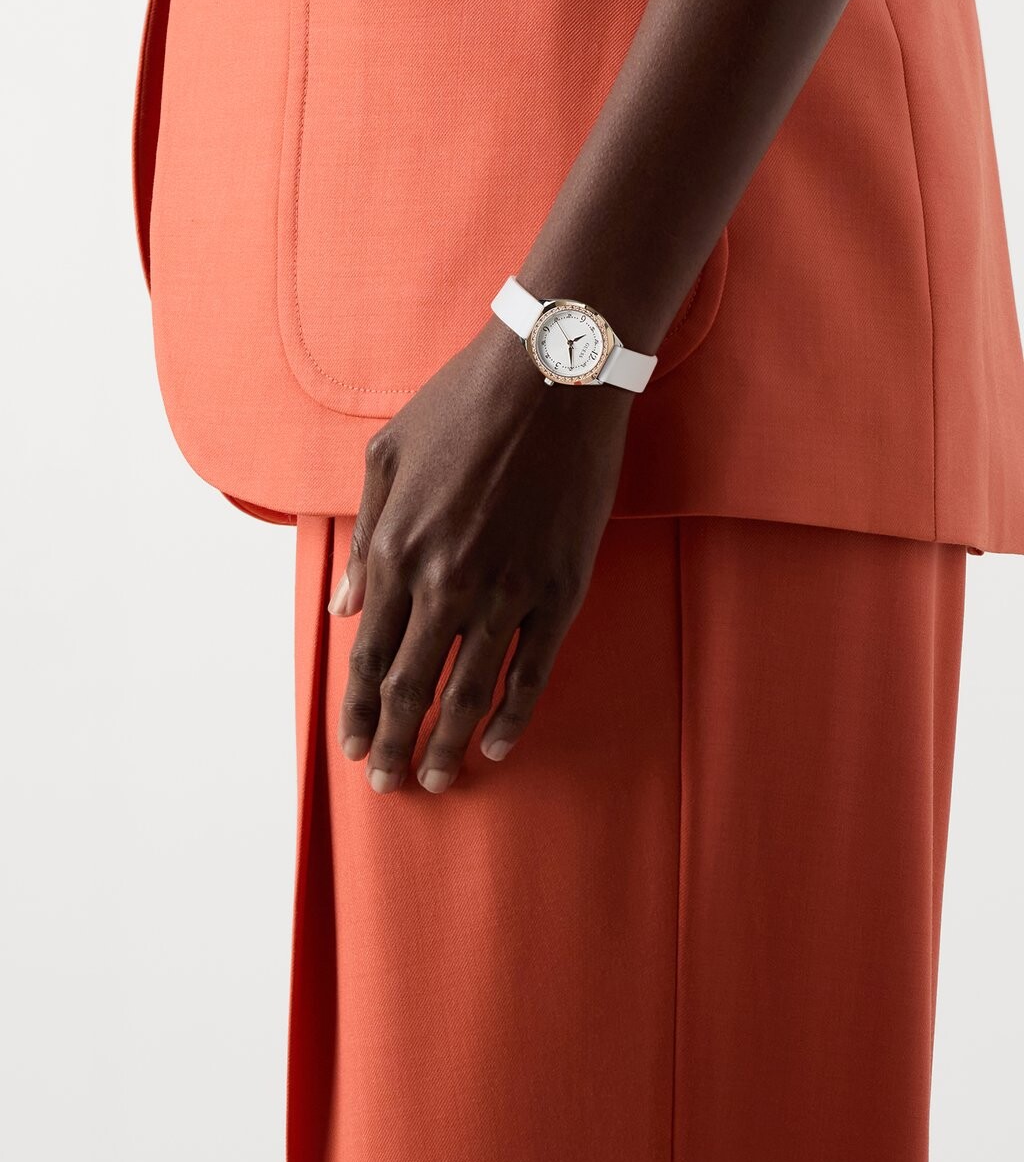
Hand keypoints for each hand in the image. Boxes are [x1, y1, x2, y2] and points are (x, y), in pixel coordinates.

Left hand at [328, 315, 633, 792]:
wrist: (552, 377)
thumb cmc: (462, 406)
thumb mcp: (385, 459)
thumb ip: (363, 541)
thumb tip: (341, 607)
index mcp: (397, 550)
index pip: (367, 654)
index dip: (357, 709)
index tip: (352, 746)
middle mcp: (445, 581)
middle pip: (410, 685)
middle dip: (392, 742)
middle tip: (387, 784)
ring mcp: (506, 590)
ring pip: (469, 690)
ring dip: (447, 744)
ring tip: (436, 779)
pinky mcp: (559, 588)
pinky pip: (533, 669)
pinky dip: (512, 714)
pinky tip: (499, 745)